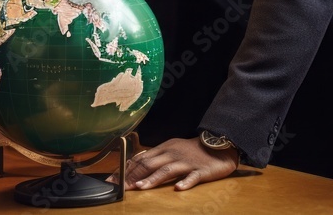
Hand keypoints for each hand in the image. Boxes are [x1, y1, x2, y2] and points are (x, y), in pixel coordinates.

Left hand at [123, 137, 238, 190]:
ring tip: (141, 188)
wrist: (219, 144)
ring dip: (153, 179)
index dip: (126, 170)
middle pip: (150, 164)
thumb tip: (137, 163)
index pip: (141, 159)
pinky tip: (179, 189)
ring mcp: (186, 162)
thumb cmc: (194, 149)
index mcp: (165, 148)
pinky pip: (193, 177)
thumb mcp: (172, 148)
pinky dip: (185, 182)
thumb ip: (156, 156)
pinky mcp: (201, 170)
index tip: (113, 180)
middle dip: (133, 176)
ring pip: (167, 170)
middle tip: (121, 187)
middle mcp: (172, 154)